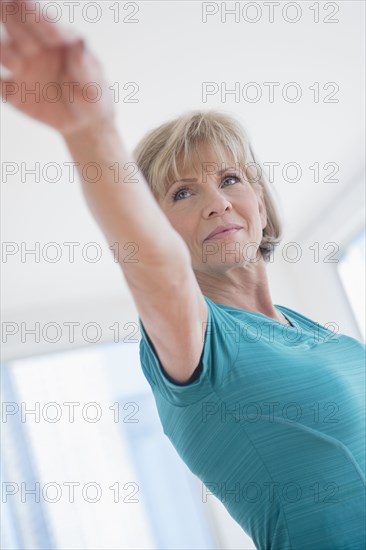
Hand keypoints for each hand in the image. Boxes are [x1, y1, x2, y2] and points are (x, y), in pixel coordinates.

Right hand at [0, 0, 114, 135]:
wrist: (84, 122)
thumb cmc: (92, 95)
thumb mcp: (93, 85)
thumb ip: (85, 66)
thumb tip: (80, 43)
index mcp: (57, 38)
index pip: (43, 20)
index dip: (35, 15)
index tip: (33, 15)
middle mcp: (35, 47)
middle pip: (14, 23)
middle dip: (13, 21)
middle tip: (28, 44)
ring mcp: (22, 67)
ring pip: (2, 49)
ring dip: (4, 53)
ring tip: (18, 66)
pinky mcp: (14, 90)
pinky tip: (1, 85)